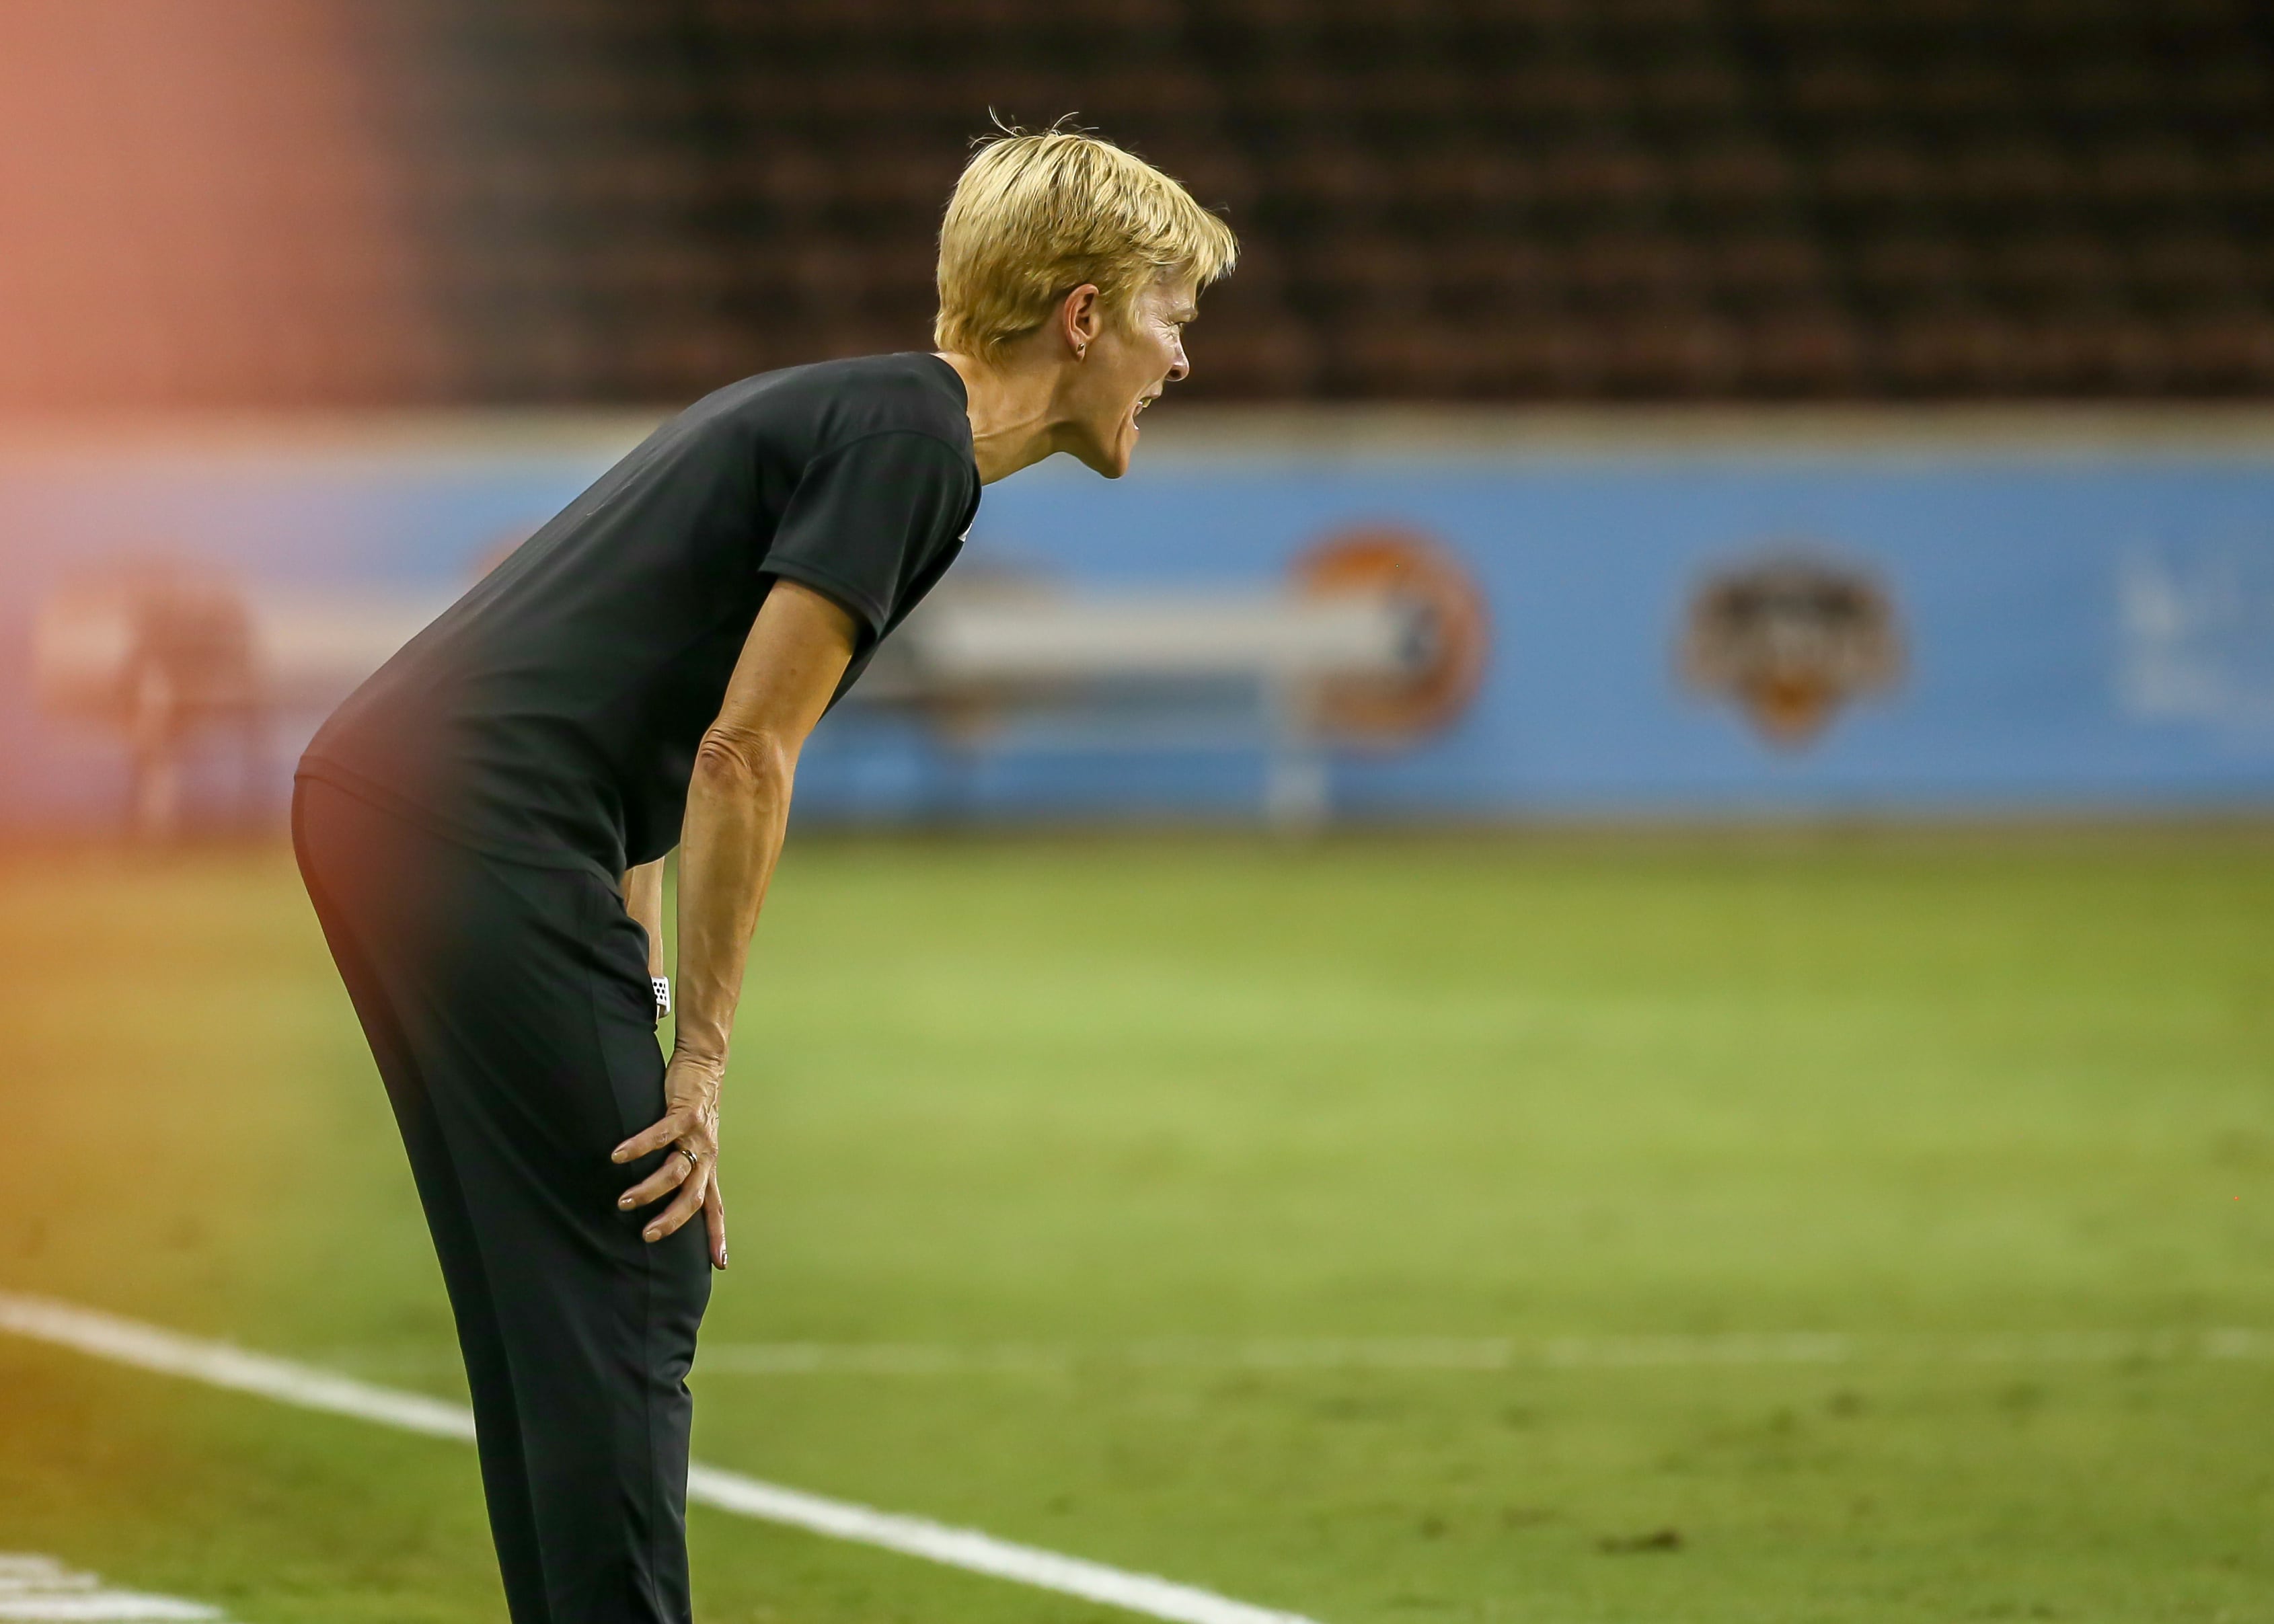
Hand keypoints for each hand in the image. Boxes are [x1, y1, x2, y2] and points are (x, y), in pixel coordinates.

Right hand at [611, 1051, 727, 1268]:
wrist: (705, 1066)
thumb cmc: (691, 1110)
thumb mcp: (691, 1144)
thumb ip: (680, 1167)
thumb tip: (660, 1195)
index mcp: (706, 1166)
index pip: (714, 1207)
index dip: (716, 1234)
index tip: (719, 1264)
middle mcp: (705, 1155)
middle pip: (694, 1197)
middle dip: (673, 1220)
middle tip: (648, 1236)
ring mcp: (697, 1135)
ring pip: (675, 1170)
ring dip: (648, 1189)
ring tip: (622, 1202)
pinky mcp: (685, 1113)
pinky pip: (660, 1135)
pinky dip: (638, 1147)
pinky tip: (617, 1156)